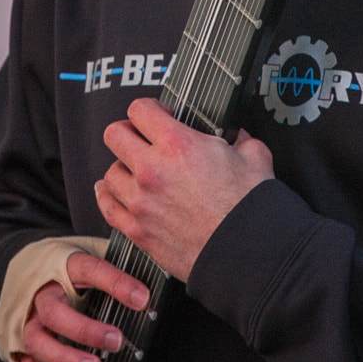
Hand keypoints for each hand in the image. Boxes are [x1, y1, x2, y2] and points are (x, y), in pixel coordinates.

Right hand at [16, 252, 150, 361]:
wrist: (31, 276)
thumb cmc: (72, 273)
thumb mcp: (94, 259)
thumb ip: (119, 270)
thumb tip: (156, 278)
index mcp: (63, 268)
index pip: (89, 270)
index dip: (116, 283)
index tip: (143, 298)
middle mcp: (42, 298)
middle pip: (55, 312)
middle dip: (85, 329)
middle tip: (117, 340)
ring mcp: (30, 327)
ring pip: (39, 343)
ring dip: (67, 359)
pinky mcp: (25, 355)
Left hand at [96, 96, 273, 281]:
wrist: (247, 253)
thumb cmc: (251, 208)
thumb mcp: (255, 156)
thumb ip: (239, 139)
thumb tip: (235, 136)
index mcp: (178, 144)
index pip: (140, 109)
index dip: (151, 108)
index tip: (160, 116)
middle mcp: (152, 169)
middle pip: (114, 135)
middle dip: (129, 132)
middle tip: (143, 139)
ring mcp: (141, 202)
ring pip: (109, 172)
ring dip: (123, 169)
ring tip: (137, 172)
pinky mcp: (138, 230)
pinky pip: (108, 207)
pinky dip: (109, 197)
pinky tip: (116, 192)